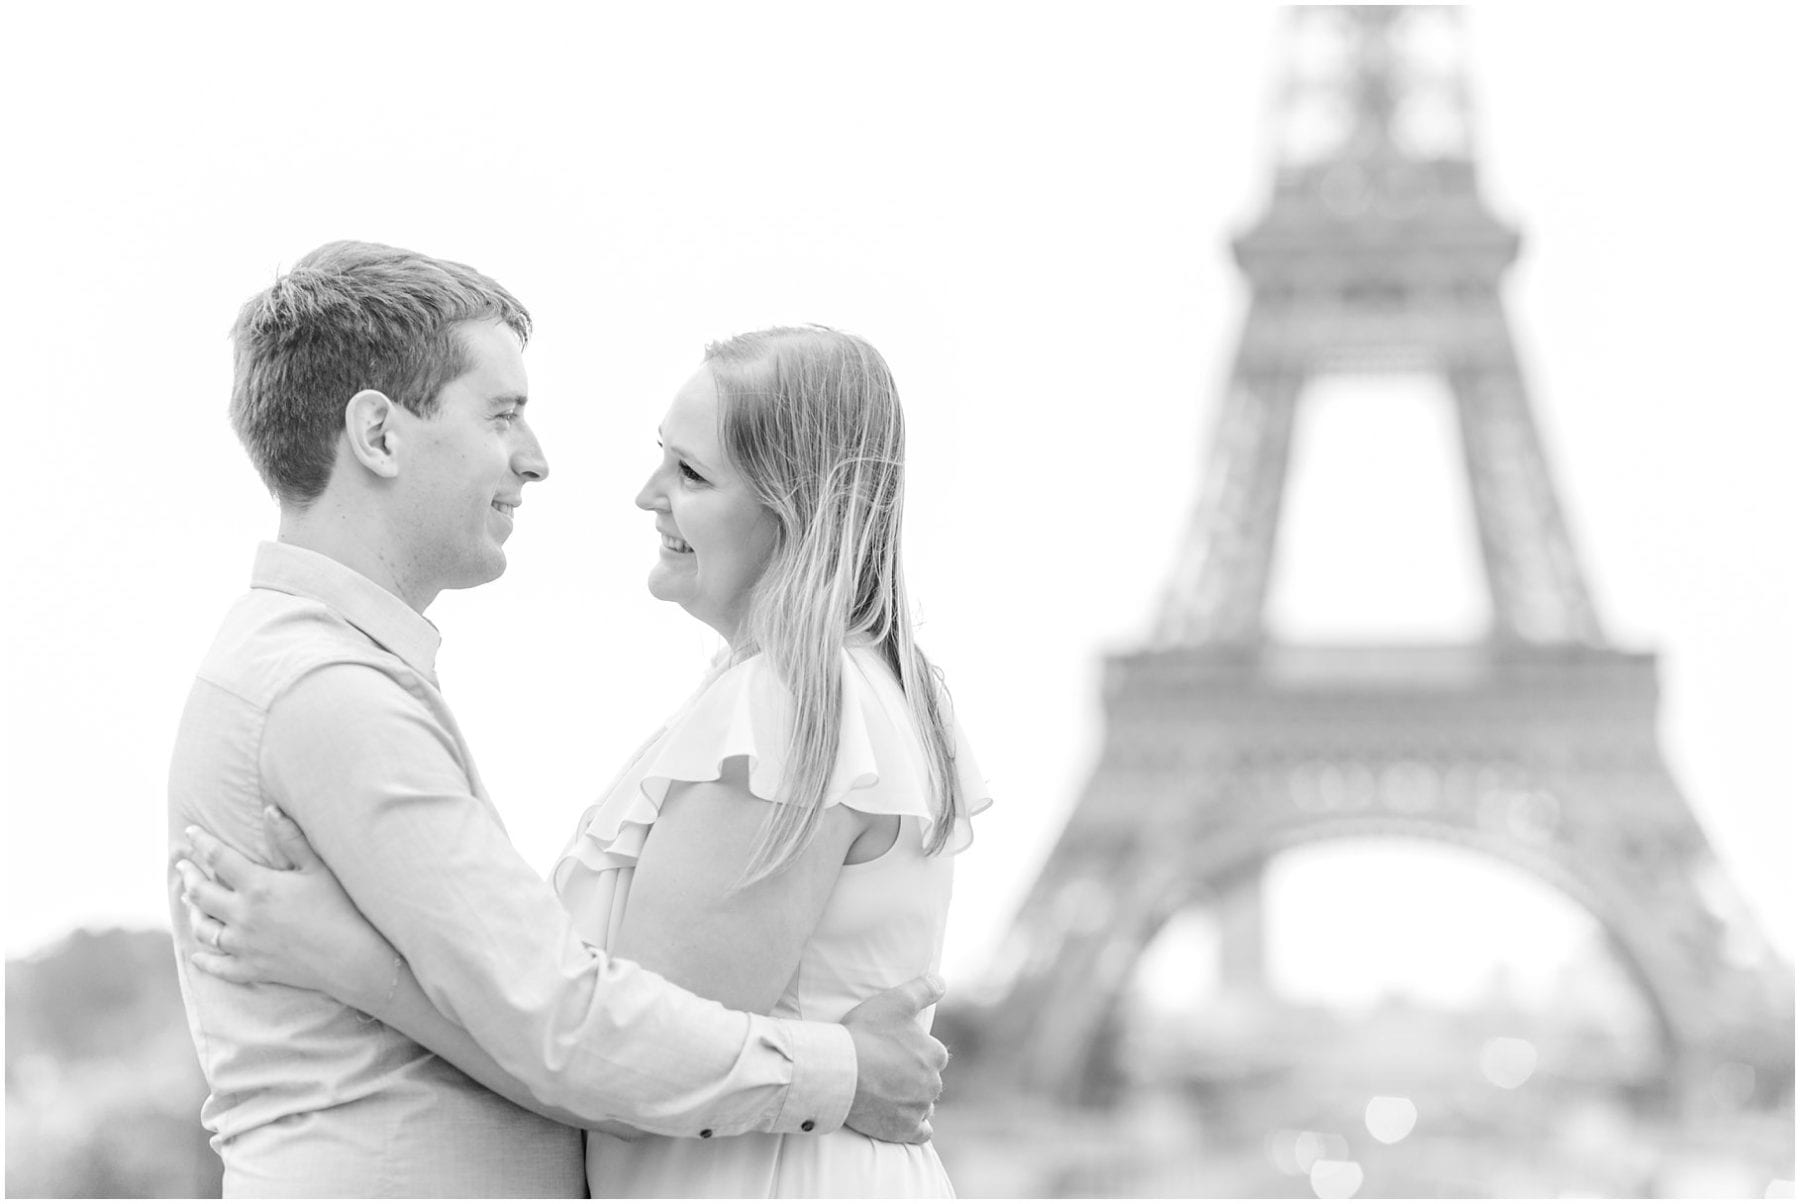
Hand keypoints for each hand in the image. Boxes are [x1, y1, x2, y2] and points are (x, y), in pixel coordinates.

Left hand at [177, 807, 397, 1011]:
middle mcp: (243, 915)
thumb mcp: (317, 869)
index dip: (202, 842)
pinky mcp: (251, 968)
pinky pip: (218, 966)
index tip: (190, 831)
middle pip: (201, 894)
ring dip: (192, 913)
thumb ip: (291, 839)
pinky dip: (204, 960)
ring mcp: (244, 945)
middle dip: (189, 876)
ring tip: (188, 903)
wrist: (351, 958)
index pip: (219, 858)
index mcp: (258, 887)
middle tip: (182, 865)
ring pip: (203, 929)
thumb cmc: (340, 908)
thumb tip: (270, 809)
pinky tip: (197, 955)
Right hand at [840, 974, 948, 1143]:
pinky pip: (920, 1133)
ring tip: (887, 1093)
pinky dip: (914, 1127)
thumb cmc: (865, 1033)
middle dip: (913, 1077)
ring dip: (912, 1100)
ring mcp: (919, 1108)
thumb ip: (923, 989)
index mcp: (935, 1054)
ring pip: (924, 1105)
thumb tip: (942, 981)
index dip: (912, 1051)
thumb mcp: (895, 1000)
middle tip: (886, 1072)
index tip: (892, 1050)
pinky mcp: (905, 1130)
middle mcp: (933, 1083)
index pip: (932, 1054)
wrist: (839, 1071)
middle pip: (927, 1080)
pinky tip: (902, 1119)